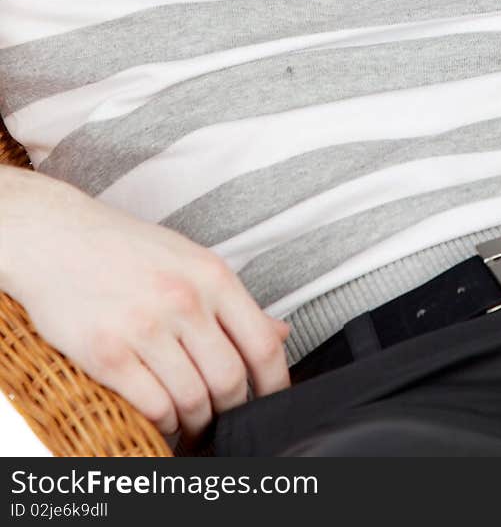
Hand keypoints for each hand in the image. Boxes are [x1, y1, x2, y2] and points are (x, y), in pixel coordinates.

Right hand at [6, 181, 291, 444]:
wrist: (58, 238)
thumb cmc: (127, 250)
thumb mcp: (190, 260)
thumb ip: (233, 302)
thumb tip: (281, 334)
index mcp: (213, 276)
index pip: (262, 345)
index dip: (274, 386)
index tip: (270, 405)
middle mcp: (184, 300)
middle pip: (230, 381)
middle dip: (231, 412)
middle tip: (223, 421)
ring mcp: (146, 327)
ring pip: (192, 400)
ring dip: (195, 423)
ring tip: (190, 423)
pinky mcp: (108, 353)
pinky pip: (152, 406)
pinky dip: (162, 423)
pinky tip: (160, 418)